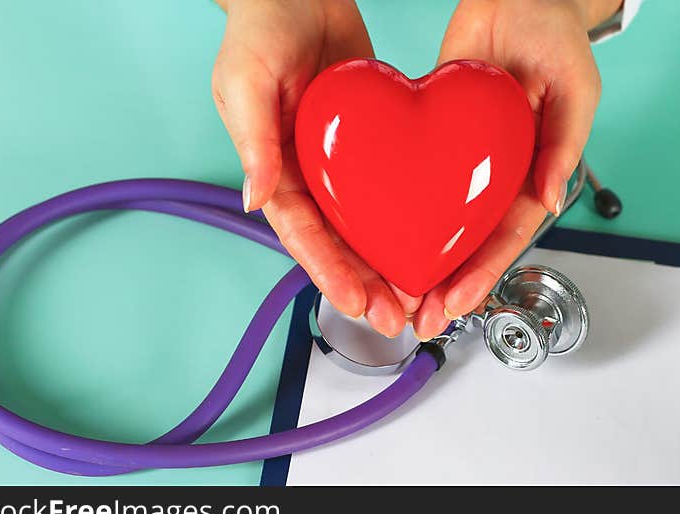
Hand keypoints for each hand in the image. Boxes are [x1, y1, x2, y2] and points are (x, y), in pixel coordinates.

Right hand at [212, 0, 418, 336]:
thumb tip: (256, 198)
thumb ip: (252, 141)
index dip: (329, 272)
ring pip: (369, 226)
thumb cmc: (261, 30)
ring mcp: (343, 165)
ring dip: (391, 264)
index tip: (357, 303)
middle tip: (398, 318)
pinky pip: (392, 188)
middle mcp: (310, 176)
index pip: (303, 235)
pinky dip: (408, 218)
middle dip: (367, 284)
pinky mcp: (373, 146)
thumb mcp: (246, 81)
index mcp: (276, 170)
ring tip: (419, 297)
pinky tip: (433, 239)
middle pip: (339, 244)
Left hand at [413, 0, 618, 338]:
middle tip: (418, 319)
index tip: (456, 303)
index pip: (506, 236)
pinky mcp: (431, 137)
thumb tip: (550, 198)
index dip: (482, 273)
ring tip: (394, 296)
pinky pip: (413, 180)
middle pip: (469, 242)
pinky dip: (399, 213)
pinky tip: (378, 237)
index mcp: (532, 174)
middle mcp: (495, 176)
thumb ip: (565, 144)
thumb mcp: (576, 88)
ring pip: (439, 221)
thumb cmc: (556, 38)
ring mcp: (462, 161)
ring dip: (419, 261)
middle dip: (445, 285)